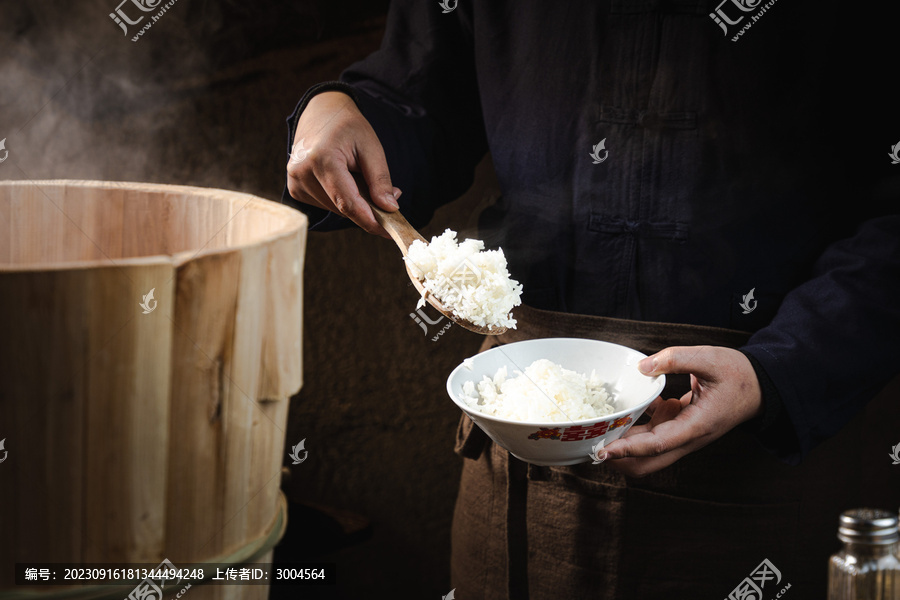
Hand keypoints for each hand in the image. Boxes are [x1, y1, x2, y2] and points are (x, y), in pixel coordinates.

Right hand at [286, 91, 399, 237]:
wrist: (321, 113)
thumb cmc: (348, 127)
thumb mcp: (371, 147)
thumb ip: (380, 179)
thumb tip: (389, 208)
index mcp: (322, 159)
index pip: (347, 202)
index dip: (370, 220)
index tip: (389, 231)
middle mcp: (302, 173)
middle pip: (343, 208)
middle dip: (368, 209)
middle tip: (387, 197)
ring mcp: (295, 182)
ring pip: (335, 209)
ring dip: (354, 203)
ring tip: (359, 177)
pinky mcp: (295, 189)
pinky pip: (326, 205)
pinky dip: (341, 199)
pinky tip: (343, 180)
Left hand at [601, 345, 762, 476]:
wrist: (762, 387)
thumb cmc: (739, 374)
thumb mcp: (709, 358)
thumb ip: (676, 359)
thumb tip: (643, 367)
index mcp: (698, 426)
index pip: (657, 445)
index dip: (627, 449)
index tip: (602, 450)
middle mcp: (689, 439)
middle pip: (648, 462)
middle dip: (619, 457)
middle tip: (593, 440)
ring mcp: (685, 438)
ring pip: (649, 452)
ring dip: (628, 440)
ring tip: (617, 418)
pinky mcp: (683, 431)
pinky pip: (656, 436)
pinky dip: (643, 426)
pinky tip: (648, 403)